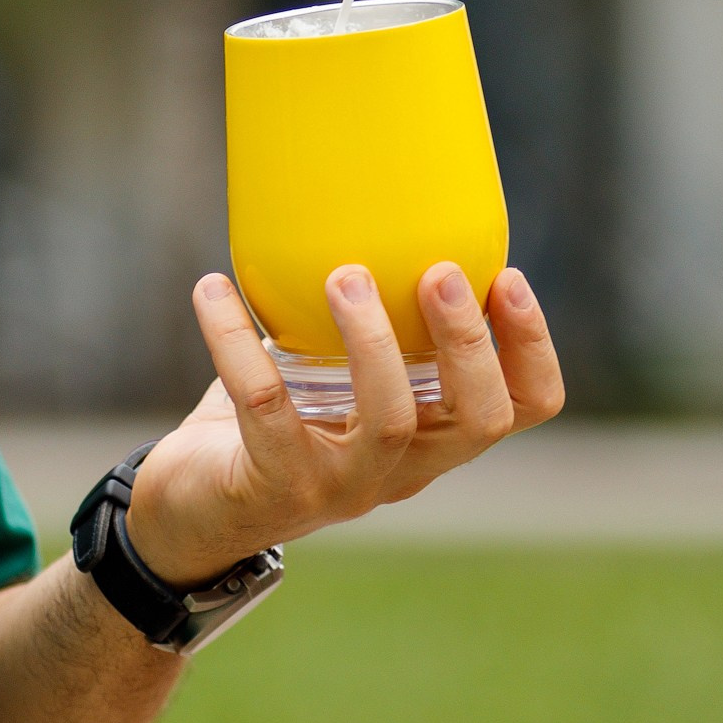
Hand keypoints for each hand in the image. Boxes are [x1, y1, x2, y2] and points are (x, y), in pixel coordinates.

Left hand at [126, 262, 565, 589]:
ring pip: (389, 421)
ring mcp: (342, 487)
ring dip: (372, 341)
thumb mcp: (327, 377)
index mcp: (431, 440)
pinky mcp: (276, 487)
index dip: (530, 348)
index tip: (508, 275)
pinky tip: (212, 289)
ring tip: (342, 275)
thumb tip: (357, 210)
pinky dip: (236, 342)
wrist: (192, 512)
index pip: (521, 408)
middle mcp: (402, 471)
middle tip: (440, 271)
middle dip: (469, 343)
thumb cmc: (267, 426)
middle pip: (477, 420)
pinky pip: (266, 408)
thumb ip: (355, 321)